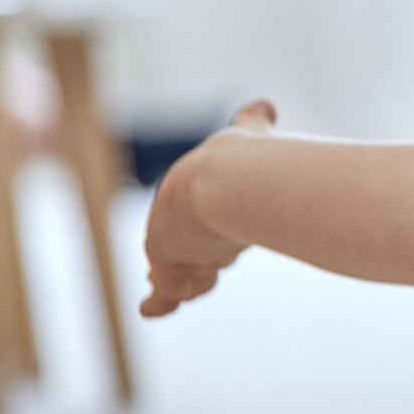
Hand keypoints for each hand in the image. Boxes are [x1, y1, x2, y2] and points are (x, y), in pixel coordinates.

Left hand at [140, 100, 275, 318]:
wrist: (228, 182)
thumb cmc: (243, 162)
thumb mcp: (251, 136)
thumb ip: (254, 120)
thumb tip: (265, 104)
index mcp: (196, 181)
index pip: (188, 200)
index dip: (191, 214)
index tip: (189, 218)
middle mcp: (178, 209)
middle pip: (184, 242)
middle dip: (195, 255)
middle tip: (208, 269)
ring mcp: (171, 236)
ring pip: (179, 270)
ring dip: (191, 279)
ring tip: (202, 280)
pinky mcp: (165, 259)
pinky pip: (165, 291)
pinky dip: (159, 302)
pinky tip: (148, 310)